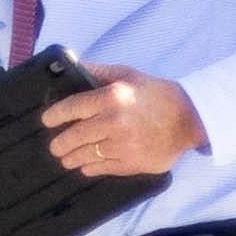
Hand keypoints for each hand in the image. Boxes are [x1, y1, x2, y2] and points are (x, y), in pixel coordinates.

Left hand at [43, 68, 204, 180]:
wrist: (189, 119)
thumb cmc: (156, 94)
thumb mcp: (127, 75)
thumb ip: (98, 72)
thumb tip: (73, 67)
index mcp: (112, 97)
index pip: (73, 107)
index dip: (55, 115)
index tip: (47, 121)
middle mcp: (114, 122)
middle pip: (75, 136)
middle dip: (60, 143)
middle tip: (55, 146)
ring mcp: (122, 146)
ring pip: (86, 155)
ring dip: (71, 158)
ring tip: (65, 158)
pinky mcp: (131, 164)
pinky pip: (102, 168)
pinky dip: (90, 168)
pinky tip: (85, 166)